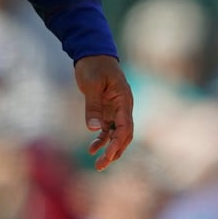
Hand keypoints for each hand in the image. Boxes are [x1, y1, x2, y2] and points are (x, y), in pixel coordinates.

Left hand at [73, 54, 133, 170]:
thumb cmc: (94, 65)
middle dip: (115, 151)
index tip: (108, 155)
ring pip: (116, 135)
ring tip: (98, 164)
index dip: (118, 143)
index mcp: (124, 99)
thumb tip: (94, 129)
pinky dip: (102, 140)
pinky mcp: (107, 110)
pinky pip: (107, 129)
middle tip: (101, 165)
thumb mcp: (92, 84)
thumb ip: (93, 106)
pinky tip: (92, 149)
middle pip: (124, 135)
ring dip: (109, 149)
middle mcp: (123, 107)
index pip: (125, 126)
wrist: (92, 53)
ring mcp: (116, 109)